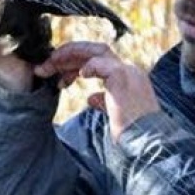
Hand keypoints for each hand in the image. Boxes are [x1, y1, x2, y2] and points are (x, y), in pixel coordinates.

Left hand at [36, 42, 158, 139]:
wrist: (148, 144)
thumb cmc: (132, 134)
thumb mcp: (115, 115)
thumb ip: (104, 102)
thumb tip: (91, 98)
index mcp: (126, 78)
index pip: (97, 59)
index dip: (74, 63)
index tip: (56, 74)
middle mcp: (128, 71)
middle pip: (94, 51)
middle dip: (68, 55)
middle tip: (46, 66)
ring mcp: (128, 72)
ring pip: (96, 51)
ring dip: (70, 56)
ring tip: (51, 66)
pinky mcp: (123, 78)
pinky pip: (102, 63)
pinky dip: (88, 66)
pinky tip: (78, 76)